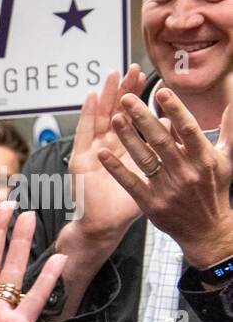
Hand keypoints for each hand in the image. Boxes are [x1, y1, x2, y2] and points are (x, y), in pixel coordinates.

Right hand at [64, 65, 146, 243]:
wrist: (104, 226)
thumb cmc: (125, 207)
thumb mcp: (150, 175)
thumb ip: (161, 151)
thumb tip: (174, 123)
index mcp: (125, 149)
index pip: (133, 117)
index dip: (139, 97)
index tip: (149, 77)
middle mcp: (107, 147)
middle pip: (116, 112)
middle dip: (124, 90)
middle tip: (132, 68)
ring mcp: (92, 151)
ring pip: (100, 117)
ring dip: (105, 95)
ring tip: (112, 74)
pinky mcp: (80, 159)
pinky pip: (83, 133)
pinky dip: (86, 114)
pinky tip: (90, 97)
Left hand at [99, 88, 232, 268]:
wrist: (206, 229)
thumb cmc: (215, 190)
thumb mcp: (227, 159)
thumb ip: (229, 130)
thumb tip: (232, 104)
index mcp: (204, 158)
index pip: (188, 129)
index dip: (175, 110)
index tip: (161, 92)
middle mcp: (186, 172)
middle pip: (161, 140)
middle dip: (142, 118)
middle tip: (126, 98)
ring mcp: (167, 188)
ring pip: (144, 158)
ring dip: (127, 137)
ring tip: (114, 118)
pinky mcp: (151, 203)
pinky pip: (130, 182)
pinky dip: (116, 168)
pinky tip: (102, 154)